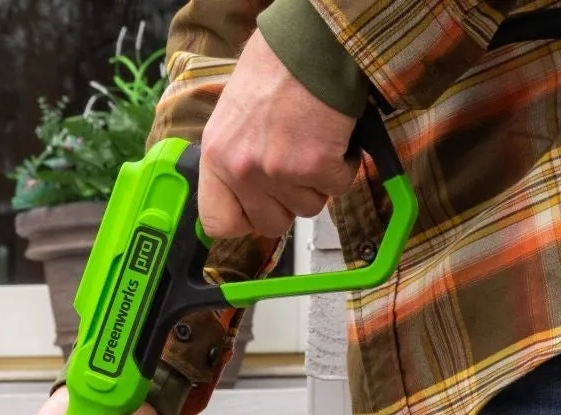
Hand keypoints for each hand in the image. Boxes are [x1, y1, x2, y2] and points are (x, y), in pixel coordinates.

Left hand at [197, 28, 355, 240]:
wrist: (310, 45)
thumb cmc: (275, 70)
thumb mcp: (233, 118)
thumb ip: (234, 159)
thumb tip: (245, 193)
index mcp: (215, 158)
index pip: (218, 222)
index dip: (244, 221)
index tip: (258, 210)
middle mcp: (241, 169)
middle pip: (271, 224)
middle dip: (290, 203)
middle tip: (297, 171)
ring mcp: (276, 171)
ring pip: (308, 207)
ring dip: (319, 181)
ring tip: (314, 143)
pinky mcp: (314, 166)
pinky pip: (337, 187)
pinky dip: (344, 166)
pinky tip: (335, 137)